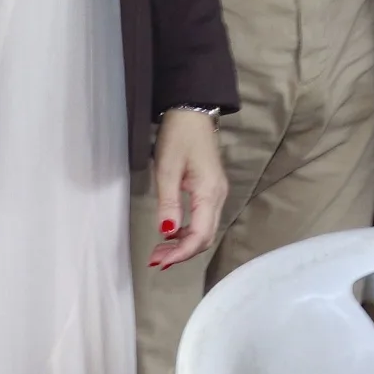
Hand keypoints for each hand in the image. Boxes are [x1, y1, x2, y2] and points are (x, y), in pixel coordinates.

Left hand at [147, 109, 226, 269]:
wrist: (192, 112)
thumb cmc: (178, 137)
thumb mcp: (167, 169)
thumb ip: (168, 202)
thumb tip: (167, 232)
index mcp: (209, 192)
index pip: (200, 234)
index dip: (180, 252)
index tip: (158, 261)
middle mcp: (218, 196)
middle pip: (206, 236)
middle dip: (182, 252)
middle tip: (155, 258)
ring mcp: (217, 193)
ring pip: (206, 230)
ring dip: (184, 244)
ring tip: (159, 250)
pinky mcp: (212, 190)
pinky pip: (204, 220)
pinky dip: (188, 232)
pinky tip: (171, 233)